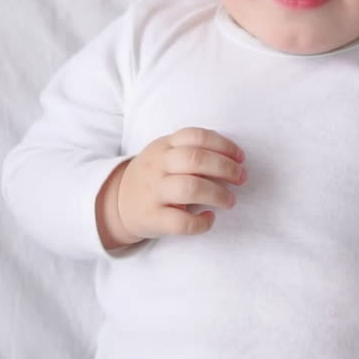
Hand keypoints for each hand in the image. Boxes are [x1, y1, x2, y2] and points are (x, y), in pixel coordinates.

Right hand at [97, 127, 245, 248]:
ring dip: (217, 194)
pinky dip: (201, 222)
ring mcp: (153, 192)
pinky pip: (181, 222)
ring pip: (189, 188)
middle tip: (241, 178)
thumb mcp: (165, 154)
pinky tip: (209, 218)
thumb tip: (233, 161)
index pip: (196, 136)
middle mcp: (157, 166)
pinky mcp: (153, 218)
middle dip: (226, 168)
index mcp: (163, 146)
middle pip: (195, 159)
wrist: (117, 204)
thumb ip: (192, 151)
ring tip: (230, 201)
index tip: (240, 157)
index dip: (223, 145)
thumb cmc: (154, 176)